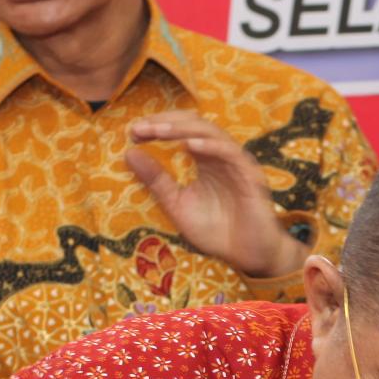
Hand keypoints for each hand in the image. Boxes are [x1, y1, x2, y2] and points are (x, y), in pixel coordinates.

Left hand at [124, 114, 304, 280]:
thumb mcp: (177, 205)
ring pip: (210, 132)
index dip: (157, 126)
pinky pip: (229, 153)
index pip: (180, 130)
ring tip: (158, 130)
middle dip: (165, 122)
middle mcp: (220, 155)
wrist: (248, 256)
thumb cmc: (216, 231)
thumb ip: (157, 181)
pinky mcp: (249, 175)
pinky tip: (189, 145)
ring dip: (182, 129)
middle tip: (140, 128)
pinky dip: (209, 146)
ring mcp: (236, 163)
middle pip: (194, 123)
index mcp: (204, 159)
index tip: (133, 133)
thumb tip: (130, 153)